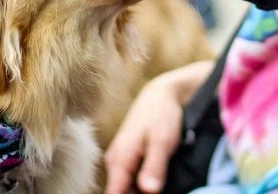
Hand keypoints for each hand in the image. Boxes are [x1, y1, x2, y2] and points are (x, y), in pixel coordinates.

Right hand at [105, 76, 183, 193]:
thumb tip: (149, 191)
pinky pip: (132, 179)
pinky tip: (157, 180)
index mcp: (120, 160)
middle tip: (159, 189)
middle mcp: (115, 162)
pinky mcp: (130, 159)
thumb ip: (154, 167)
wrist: (161, 95)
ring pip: (127, 187)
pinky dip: (143, 184)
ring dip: (141, 191)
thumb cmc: (161, 115)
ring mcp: (121, 161)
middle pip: (121, 193)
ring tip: (161, 184)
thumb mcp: (162, 141)